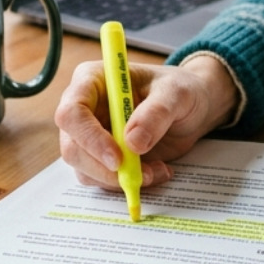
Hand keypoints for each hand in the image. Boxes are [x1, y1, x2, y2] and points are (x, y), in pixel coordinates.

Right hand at [55, 54, 237, 190]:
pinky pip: (101, 179)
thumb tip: (132, 142)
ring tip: (157, 170)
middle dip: (103, 168)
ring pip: (84, 169)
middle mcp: (84, 108)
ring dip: (119, 179)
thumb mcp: (176, 94)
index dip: (89, 138)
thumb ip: (156, 113)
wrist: (190, 108)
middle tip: (141, 175)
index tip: (118, 158)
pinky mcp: (101, 157)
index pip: (72, 112)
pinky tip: (155, 171)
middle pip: (72, 147)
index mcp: (93, 80)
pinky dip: (126, 183)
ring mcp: (90, 135)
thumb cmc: (179, 90)